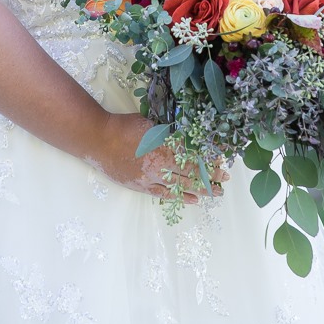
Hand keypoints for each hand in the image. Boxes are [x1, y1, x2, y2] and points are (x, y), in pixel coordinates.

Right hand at [93, 112, 228, 202]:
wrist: (98, 140)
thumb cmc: (124, 126)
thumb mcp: (150, 123)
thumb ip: (168, 132)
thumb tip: (186, 135)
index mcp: (164, 146)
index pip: (193, 156)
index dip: (209, 161)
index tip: (223, 163)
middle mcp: (160, 164)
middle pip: (191, 173)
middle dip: (210, 176)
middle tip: (225, 180)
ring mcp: (151, 178)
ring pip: (181, 186)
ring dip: (200, 189)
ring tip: (216, 192)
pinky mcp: (141, 186)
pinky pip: (165, 194)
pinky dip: (181, 197)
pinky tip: (194, 199)